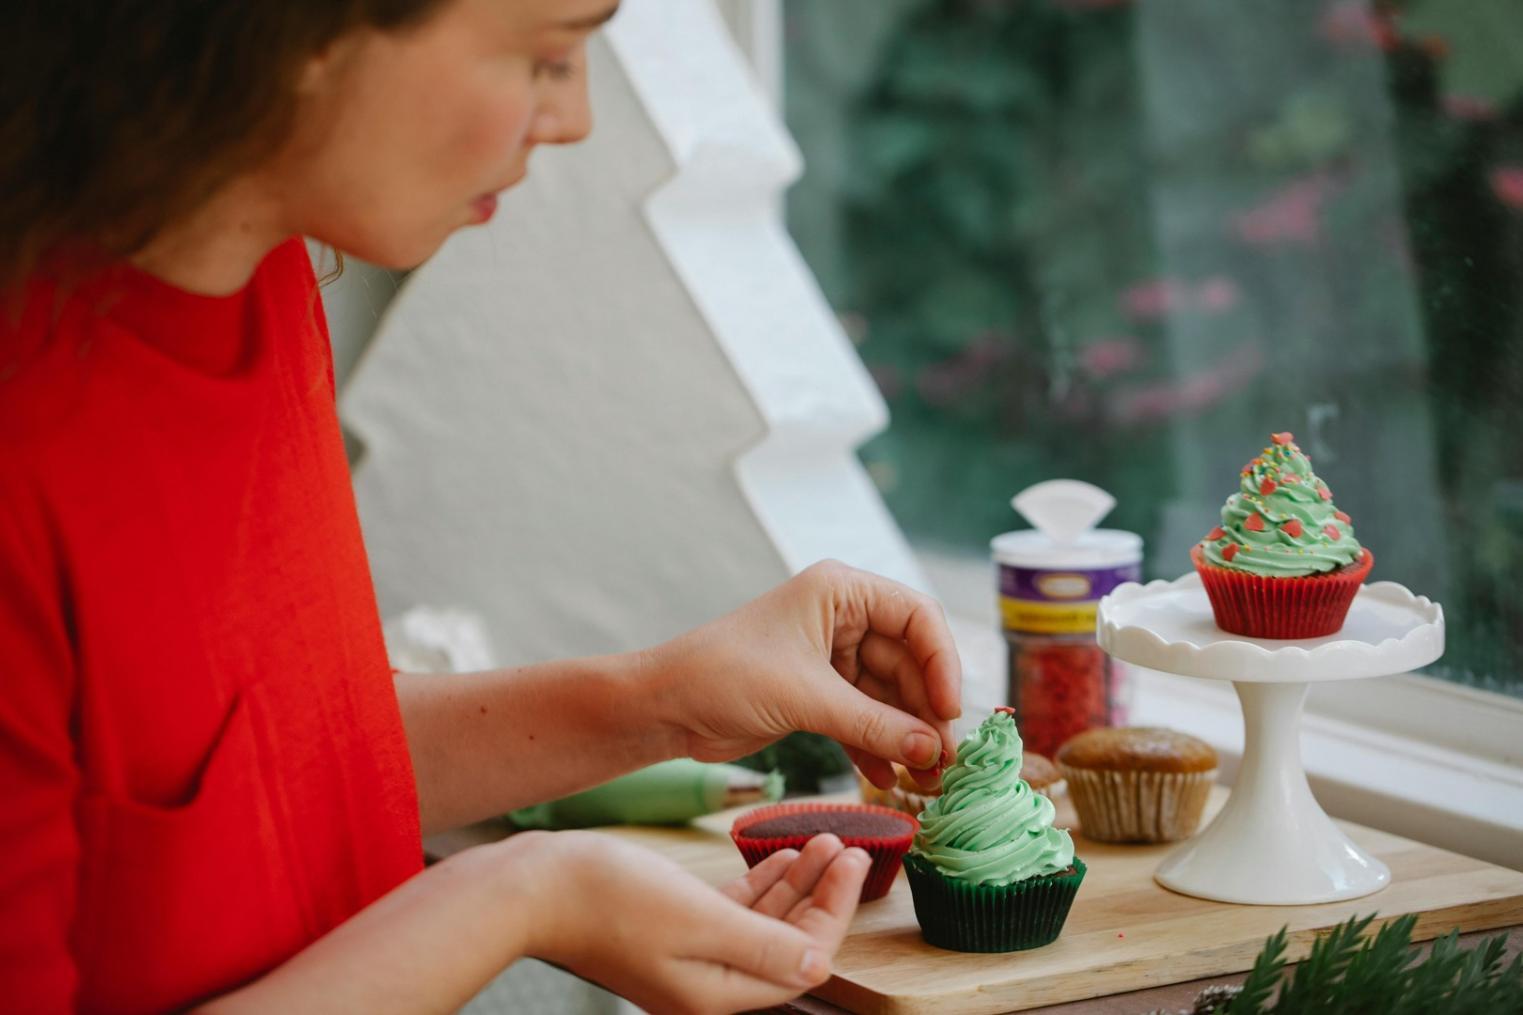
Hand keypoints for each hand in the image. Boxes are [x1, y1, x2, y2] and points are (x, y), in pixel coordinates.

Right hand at [517, 830, 869, 1013]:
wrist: (533, 888)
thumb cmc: (608, 900)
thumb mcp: (698, 920)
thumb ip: (763, 944)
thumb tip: (819, 964)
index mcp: (716, 993)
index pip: (801, 960)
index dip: (834, 911)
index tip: (855, 860)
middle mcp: (706, 982)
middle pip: (787, 941)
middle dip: (823, 894)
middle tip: (850, 844)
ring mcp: (688, 955)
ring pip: (763, 920)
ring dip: (796, 881)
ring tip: (824, 838)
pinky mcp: (672, 927)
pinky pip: (733, 910)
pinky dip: (761, 882)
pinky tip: (779, 854)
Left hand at [650, 560, 961, 790]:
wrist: (664, 708)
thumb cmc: (723, 677)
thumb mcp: (805, 699)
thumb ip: (874, 724)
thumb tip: (934, 750)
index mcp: (840, 592)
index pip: (917, 617)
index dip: (941, 664)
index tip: (948, 712)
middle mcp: (842, 618)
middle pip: (909, 663)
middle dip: (926, 714)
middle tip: (947, 763)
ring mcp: (831, 658)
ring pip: (889, 697)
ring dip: (906, 738)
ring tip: (928, 782)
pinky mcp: (818, 694)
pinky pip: (863, 719)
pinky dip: (876, 748)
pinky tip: (887, 780)